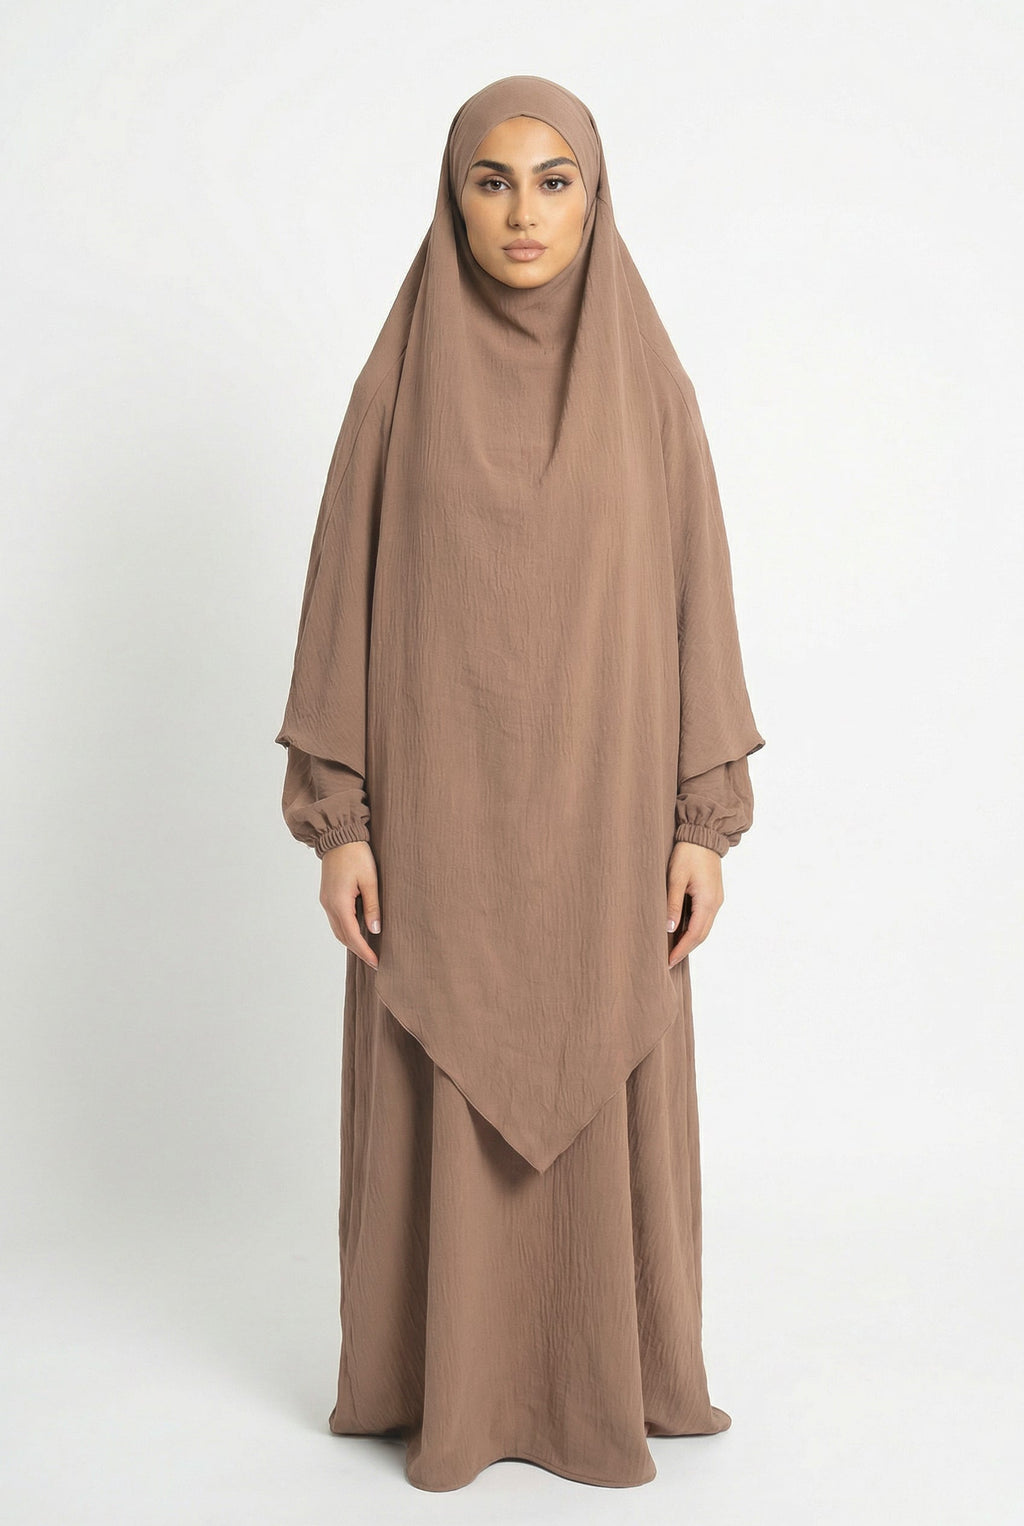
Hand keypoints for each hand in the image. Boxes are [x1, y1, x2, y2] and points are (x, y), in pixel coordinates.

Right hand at [319, 841, 380, 968]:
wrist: (338, 836)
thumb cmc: (357, 854)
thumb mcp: (370, 880)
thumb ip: (372, 906)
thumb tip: (374, 930)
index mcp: (339, 902)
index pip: (352, 935)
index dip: (364, 951)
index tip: (376, 963)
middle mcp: (329, 905)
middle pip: (342, 936)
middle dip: (358, 950)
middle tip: (374, 961)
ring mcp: (326, 900)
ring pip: (338, 929)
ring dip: (351, 941)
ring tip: (367, 950)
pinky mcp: (327, 896)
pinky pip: (336, 920)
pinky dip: (346, 930)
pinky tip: (358, 932)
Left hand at [667, 840, 723, 967]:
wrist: (704, 834)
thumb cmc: (688, 853)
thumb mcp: (676, 878)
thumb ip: (673, 903)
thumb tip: (670, 928)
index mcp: (708, 901)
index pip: (695, 934)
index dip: (682, 949)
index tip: (669, 961)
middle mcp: (715, 903)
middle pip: (702, 935)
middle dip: (686, 949)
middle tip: (669, 961)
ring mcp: (716, 899)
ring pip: (704, 927)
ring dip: (690, 940)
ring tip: (672, 950)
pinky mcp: (712, 894)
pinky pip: (703, 917)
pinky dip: (693, 928)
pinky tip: (680, 931)